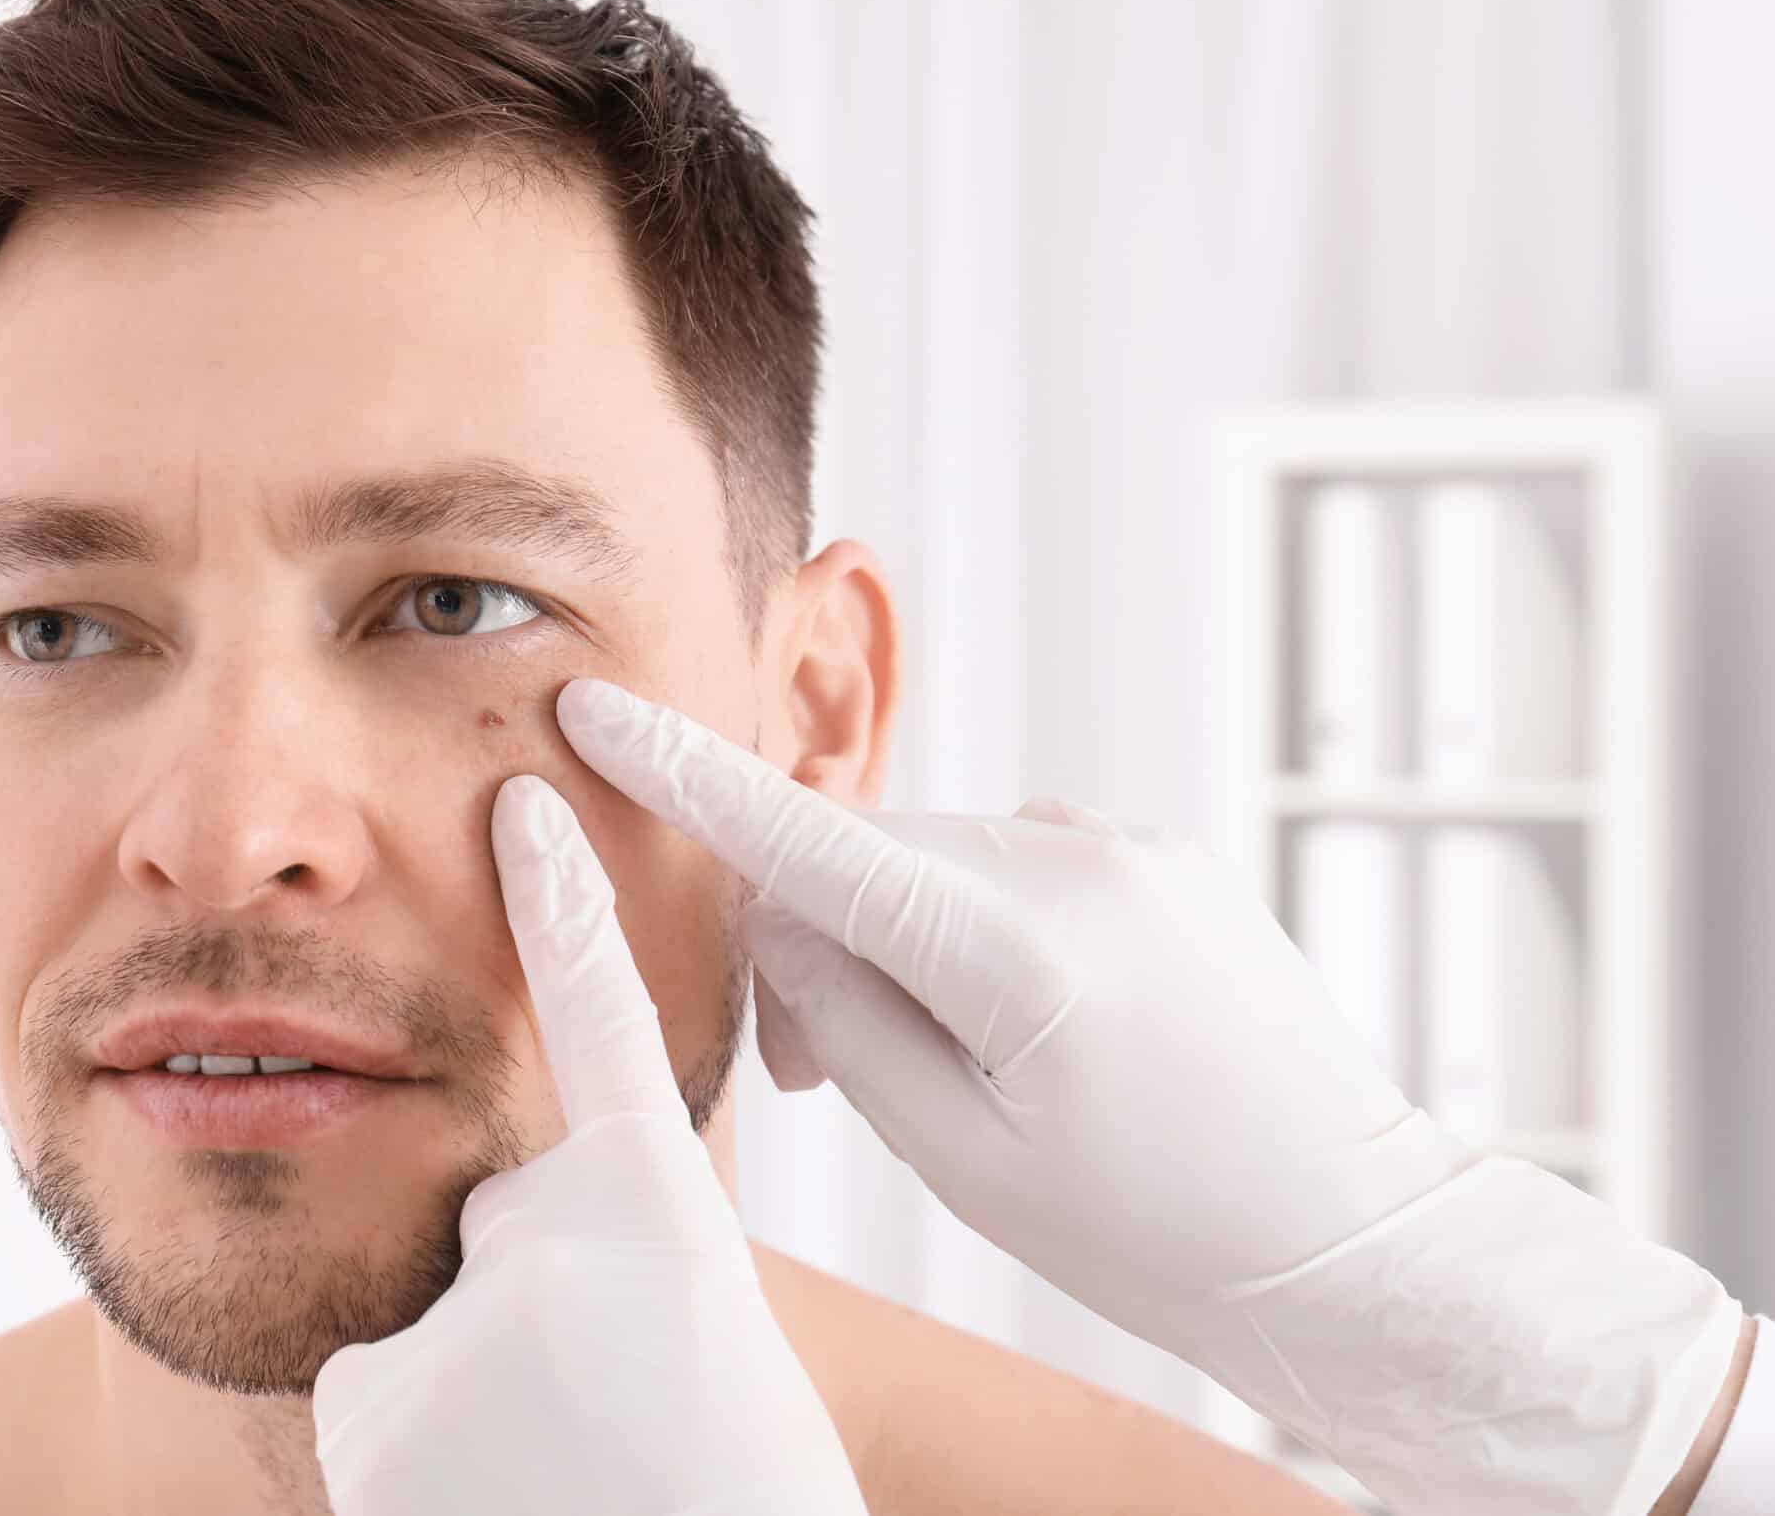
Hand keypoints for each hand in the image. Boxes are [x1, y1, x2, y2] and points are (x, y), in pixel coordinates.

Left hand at [310, 774, 867, 1515]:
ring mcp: (452, 1319)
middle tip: (606, 1411)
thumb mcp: (718, 1345)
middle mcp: (546, 1236)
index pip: (603, 1018)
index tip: (526, 799)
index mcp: (664, 1211)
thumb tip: (547, 1255)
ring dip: (481, 1395)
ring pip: (437, 1325)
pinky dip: (425, 1454)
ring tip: (557, 1475)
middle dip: (531, 1305)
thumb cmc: (741, 1493)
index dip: (564, 905)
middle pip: (502, 1227)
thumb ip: (630, 1257)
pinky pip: (383, 1404)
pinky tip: (494, 1502)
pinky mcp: (372, 1409)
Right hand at [556, 676, 1744, 1515]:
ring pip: (938, 860)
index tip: (598, 707)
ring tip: (934, 1069)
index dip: (684, 776)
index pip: (808, 840)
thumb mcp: (959, 1152)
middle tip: (796, 1072)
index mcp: (1018, 942)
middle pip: (867, 857)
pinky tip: (1017, 1026)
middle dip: (810, 939)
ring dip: (896, 938)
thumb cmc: (1156, 1229)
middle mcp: (1077, 860)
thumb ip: (843, 1014)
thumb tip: (784, 913)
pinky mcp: (1164, 861)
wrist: (1351, 1242)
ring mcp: (1131, 849)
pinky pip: (1016, 864)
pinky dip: (973, 925)